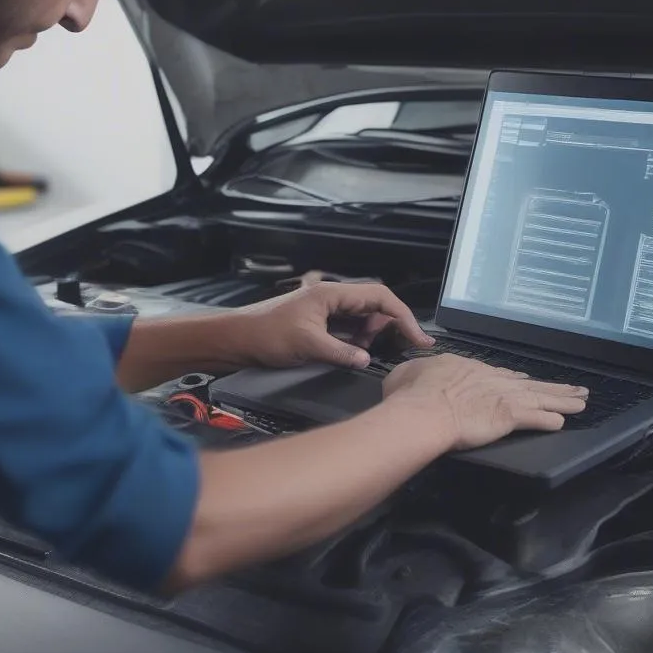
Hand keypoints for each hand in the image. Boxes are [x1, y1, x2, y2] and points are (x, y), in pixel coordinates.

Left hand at [230, 281, 433, 369]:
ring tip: (366, 354)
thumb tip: (367, 359)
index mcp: (332, 293)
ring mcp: (326, 311)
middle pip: (375, 307)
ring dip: (370, 337)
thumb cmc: (265, 335)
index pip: (381, 297)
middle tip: (400, 350)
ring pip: (362, 319)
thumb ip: (342, 353)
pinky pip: (349, 329)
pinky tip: (355, 355)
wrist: (234, 340)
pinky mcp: (319, 324)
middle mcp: (332, 298)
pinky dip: (357, 341)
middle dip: (388, 328)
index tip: (418, 337)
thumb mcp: (307, 346)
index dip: (403, 317)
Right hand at [382, 354, 588, 450]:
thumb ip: (417, 373)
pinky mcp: (510, 416)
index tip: (526, 381)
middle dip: (552, 386)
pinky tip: (563, 422)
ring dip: (563, 399)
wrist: (424, 410)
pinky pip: (537, 418)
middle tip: (573, 388)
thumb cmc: (412, 394)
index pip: (500, 374)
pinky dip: (551, 420)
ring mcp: (504, 396)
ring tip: (582, 401)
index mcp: (469, 368)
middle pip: (529, 383)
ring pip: (541, 397)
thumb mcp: (407, 374)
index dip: (517, 380)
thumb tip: (413, 375)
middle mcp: (492, 378)